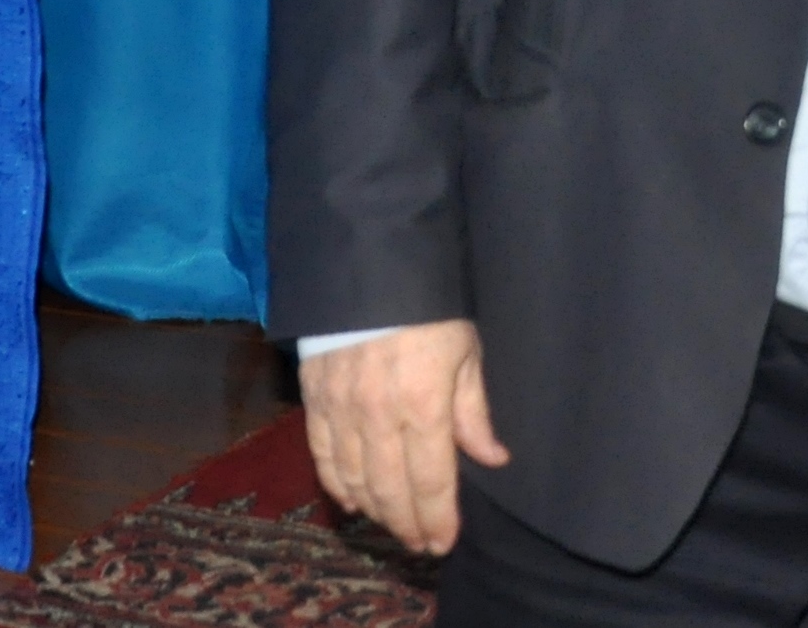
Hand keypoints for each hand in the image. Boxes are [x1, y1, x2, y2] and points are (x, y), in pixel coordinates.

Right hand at [299, 318, 510, 553]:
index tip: (444, 542)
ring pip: (355, 481)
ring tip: (395, 525)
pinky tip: (354, 499)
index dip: (437, 518)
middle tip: (421, 543)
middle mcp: (378, 418)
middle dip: (408, 524)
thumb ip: (474, 411)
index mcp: (423, 405)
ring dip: (375, 510)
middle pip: (391, 491)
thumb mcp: (467, 350)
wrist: (373, 264)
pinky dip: (338, 485)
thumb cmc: (432, 304)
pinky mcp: (314, 400)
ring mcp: (341, 411)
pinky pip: (322, 457)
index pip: (430, 482)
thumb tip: (493, 458)